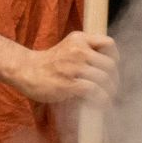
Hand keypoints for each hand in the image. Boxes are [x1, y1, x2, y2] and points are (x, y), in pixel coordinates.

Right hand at [4, 31, 118, 106]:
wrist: (26, 71)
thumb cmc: (50, 63)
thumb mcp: (69, 47)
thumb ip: (87, 50)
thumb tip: (110, 66)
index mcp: (79, 39)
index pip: (108, 44)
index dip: (115, 57)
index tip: (112, 69)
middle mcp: (78, 50)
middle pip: (109, 64)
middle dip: (114, 79)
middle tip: (112, 87)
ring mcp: (73, 67)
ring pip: (104, 78)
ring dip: (110, 91)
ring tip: (108, 97)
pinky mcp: (68, 83)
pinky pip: (94, 91)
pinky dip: (102, 99)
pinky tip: (103, 103)